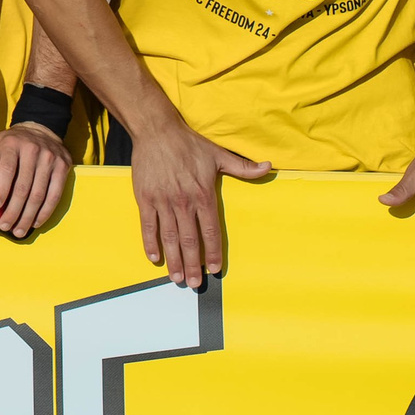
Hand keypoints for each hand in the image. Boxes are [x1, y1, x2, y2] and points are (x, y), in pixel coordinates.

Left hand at [0, 122, 72, 237]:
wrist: (41, 128)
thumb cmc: (14, 141)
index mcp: (13, 143)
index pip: (7, 169)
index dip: (2, 189)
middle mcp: (33, 150)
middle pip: (23, 187)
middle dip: (13, 210)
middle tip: (5, 226)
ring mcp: (50, 159)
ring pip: (39, 195)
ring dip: (28, 216)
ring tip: (19, 230)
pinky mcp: (63, 167)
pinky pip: (55, 195)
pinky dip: (45, 212)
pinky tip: (36, 222)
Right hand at [129, 123, 270, 287]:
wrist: (156, 131)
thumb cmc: (189, 144)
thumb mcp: (219, 155)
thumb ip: (244, 167)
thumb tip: (269, 167)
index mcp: (203, 195)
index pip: (211, 231)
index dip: (213, 252)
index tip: (215, 269)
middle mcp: (183, 202)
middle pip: (189, 240)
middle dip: (192, 264)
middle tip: (195, 283)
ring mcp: (162, 201)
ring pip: (169, 237)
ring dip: (173, 260)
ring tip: (177, 278)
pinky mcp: (145, 198)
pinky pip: (148, 225)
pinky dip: (150, 243)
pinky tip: (154, 258)